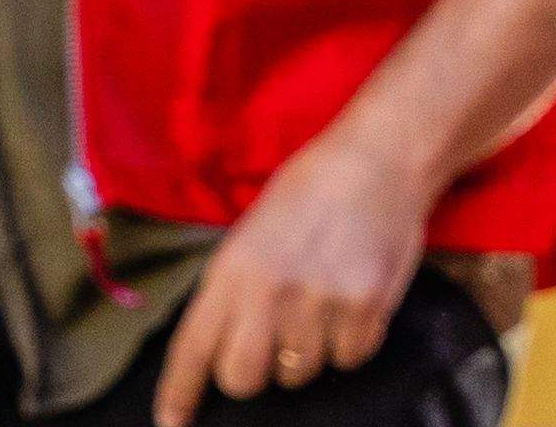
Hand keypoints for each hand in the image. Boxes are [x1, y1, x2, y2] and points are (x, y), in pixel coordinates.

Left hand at [150, 120, 437, 420]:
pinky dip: (352, 341)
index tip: (172, 422)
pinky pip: (349, 358)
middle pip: (243, 379)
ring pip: (300, 373)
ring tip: (323, 303)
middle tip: (273, 342)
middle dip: (255, 370)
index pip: (192, 350)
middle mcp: (270, 291)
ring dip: (309, 351)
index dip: (179, 394)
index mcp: (232, 269)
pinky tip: (353, 301)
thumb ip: (232, 290)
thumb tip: (220, 352)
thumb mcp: (251, 233)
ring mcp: (319, 300)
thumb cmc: (312, 191)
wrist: (382, 156)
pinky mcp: (365, 305)